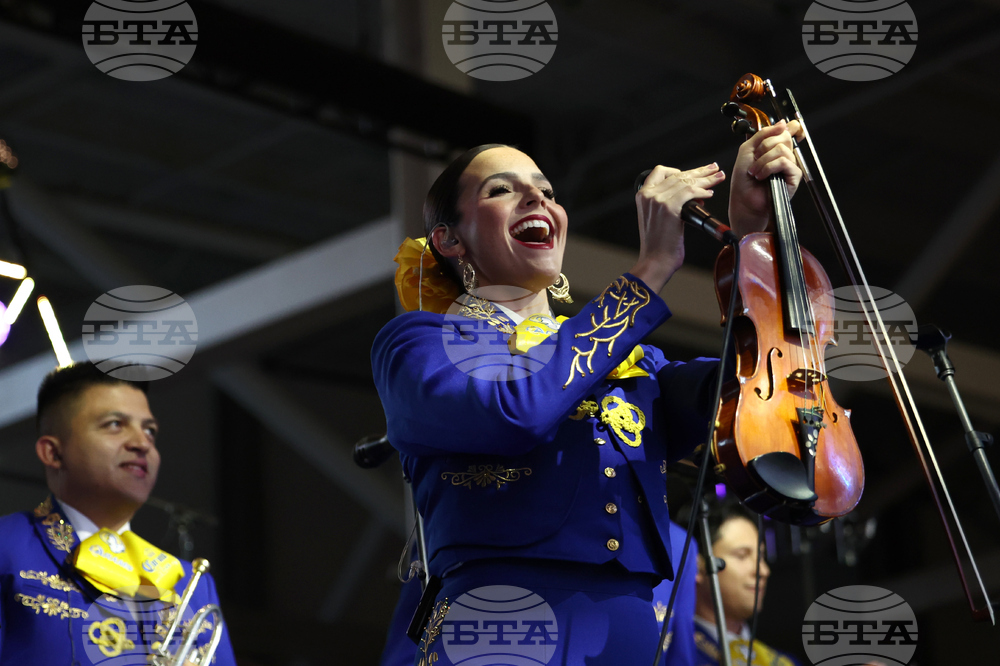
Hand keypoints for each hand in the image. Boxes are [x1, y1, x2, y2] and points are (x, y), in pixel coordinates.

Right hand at [630, 163, 725, 291]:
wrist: (655, 262)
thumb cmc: (659, 246)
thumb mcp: (657, 219)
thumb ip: (667, 203)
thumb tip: (692, 196)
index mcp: (642, 196)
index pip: (660, 172)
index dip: (679, 170)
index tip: (694, 172)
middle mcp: (648, 195)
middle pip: (678, 175)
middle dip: (699, 171)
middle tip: (714, 169)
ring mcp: (657, 200)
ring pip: (686, 181)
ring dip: (706, 179)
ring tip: (718, 178)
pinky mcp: (669, 208)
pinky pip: (690, 192)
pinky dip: (702, 191)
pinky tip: (710, 194)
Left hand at [729, 119, 802, 236]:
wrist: (743, 199)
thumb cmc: (744, 179)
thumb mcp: (747, 150)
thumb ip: (762, 134)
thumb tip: (782, 123)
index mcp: (775, 147)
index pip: (789, 130)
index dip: (789, 126)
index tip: (781, 128)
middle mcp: (784, 155)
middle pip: (784, 136)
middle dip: (764, 146)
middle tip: (755, 159)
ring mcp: (790, 165)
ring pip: (782, 149)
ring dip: (763, 160)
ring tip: (755, 172)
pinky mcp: (794, 176)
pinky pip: (784, 162)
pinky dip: (769, 167)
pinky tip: (762, 176)